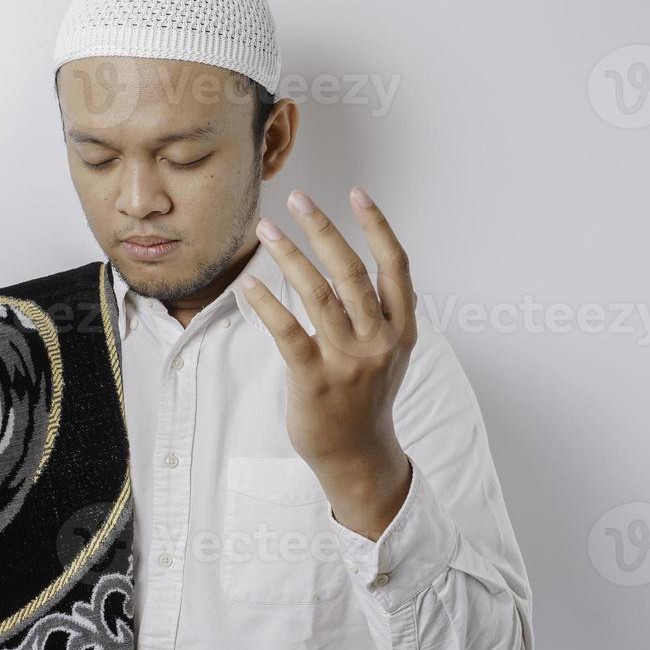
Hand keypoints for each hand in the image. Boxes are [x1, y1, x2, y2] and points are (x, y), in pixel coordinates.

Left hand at [239, 186, 416, 477]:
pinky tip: (249, 282)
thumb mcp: (390, 353)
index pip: (394, 266)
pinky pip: (287, 332)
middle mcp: (378, 341)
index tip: (358, 193)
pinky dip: (267, 303)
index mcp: (401, 330)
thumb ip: (383, 313)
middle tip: (299, 197)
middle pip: (352, 272)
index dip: (378, 226)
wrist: (357, 456)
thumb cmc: (367, 398)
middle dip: (324, 229)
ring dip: (290, 255)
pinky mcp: (314, 379)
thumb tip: (368, 265)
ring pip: (318, 295)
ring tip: (267, 228)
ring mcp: (347, 361)